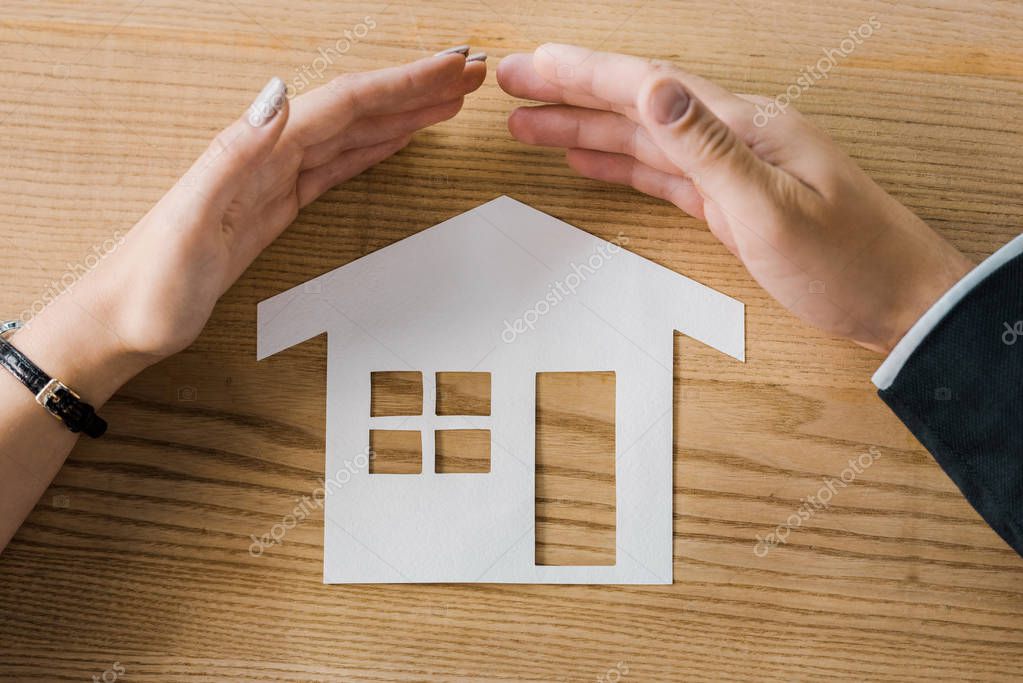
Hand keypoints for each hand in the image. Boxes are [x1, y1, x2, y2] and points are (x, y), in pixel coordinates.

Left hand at [12, 50, 485, 400]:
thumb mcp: (188, 219)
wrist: (121, 321)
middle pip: (357, 109)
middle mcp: (269, 156)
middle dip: (416, 87)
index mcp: (257, 153)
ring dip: (401, 113)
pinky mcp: (274, 207)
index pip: (345, 104)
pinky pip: (337, 166)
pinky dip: (372, 148)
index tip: (452, 68)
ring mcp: (274, 180)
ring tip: (447, 100)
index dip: (403, 83)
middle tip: (470, 74)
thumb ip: (233, 153)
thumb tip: (279, 93)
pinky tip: (393, 141)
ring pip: (352, 134)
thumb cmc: (149, 284)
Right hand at [498, 44, 972, 352]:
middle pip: (635, 102)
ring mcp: (730, 168)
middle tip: (512, 85)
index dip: (582, 72)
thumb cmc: (851, 263)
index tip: (530, 65)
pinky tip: (589, 160)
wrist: (898, 302)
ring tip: (530, 124)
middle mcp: (732, 137)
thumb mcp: (773, 210)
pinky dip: (619, 164)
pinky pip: (660, 173)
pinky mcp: (728, 201)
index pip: (647, 85)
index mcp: (743, 127)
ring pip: (641, 137)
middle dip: (569, 91)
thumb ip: (710, 150)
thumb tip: (656, 90)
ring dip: (583, 127)